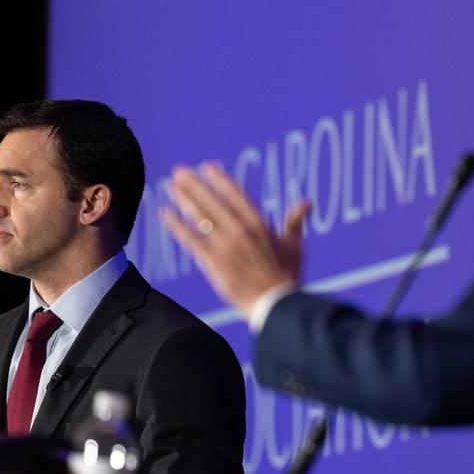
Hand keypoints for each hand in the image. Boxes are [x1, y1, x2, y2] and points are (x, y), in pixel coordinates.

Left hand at [161, 162, 310, 319]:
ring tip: (171, 187)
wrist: (275, 305)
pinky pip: (190, 239)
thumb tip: (306, 202)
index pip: (235, 194)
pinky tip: (166, 214)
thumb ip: (295, 222)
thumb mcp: (295, 246)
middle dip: (195, 184)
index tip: (207, 167)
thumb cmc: (287, 277)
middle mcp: (240, 230)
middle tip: (179, 172)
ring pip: (200, 216)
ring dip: (184, 199)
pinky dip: (177, 225)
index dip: (220, 179)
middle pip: (212, 201)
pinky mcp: (213, 262)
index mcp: (260, 223)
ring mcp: (225, 245)